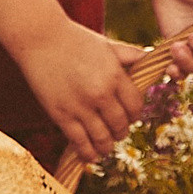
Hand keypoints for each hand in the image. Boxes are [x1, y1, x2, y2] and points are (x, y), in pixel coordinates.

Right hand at [15, 19, 145, 161]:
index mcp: (115, 76)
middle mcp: (101, 93)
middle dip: (121, 131)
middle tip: (117, 132)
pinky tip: (90, 155)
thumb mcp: (108, 45)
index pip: (135, 106)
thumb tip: (152, 58)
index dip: (135, 115)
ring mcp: (81, 106)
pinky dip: (88, 153)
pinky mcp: (61, 115)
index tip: (130, 117)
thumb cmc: (75, 40)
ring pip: (102, 139)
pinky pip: (79, 142)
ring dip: (106, 146)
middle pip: (120, 125)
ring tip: (105, 146)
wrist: (40, 38)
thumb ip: (131, 55)